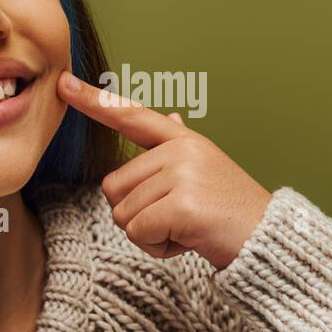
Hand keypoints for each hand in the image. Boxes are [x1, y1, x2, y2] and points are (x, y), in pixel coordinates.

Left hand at [58, 71, 271, 270]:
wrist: (267, 239)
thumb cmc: (230, 211)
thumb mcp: (205, 170)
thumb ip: (178, 149)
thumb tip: (171, 118)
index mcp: (182, 140)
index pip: (131, 116)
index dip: (94, 102)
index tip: (64, 84)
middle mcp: (180, 149)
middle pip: (113, 187)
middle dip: (137, 214)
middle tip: (178, 219)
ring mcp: (182, 174)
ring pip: (123, 213)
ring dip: (148, 234)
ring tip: (186, 229)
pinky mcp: (181, 204)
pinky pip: (137, 232)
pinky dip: (157, 247)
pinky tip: (187, 240)